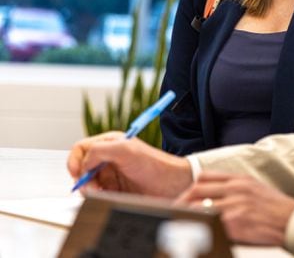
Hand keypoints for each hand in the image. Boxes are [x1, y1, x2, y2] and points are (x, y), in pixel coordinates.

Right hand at [67, 131, 192, 196]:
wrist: (172, 185)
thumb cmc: (154, 165)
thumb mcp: (126, 150)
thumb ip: (100, 150)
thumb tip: (84, 163)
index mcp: (110, 143)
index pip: (80, 149)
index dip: (75, 160)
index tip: (78, 173)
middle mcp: (108, 157)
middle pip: (80, 168)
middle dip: (82, 179)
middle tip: (92, 188)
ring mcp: (111, 174)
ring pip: (87, 183)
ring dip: (90, 190)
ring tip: (101, 193)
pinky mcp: (114, 190)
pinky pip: (97, 194)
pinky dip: (97, 197)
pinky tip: (107, 198)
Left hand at [176, 172, 293, 246]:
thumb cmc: (277, 210)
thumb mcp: (256, 190)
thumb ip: (235, 189)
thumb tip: (213, 197)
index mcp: (240, 179)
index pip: (205, 176)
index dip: (190, 188)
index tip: (182, 199)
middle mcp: (236, 188)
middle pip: (197, 190)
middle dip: (182, 202)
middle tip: (173, 213)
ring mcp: (236, 204)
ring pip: (199, 207)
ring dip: (186, 216)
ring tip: (178, 225)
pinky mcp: (237, 222)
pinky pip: (210, 224)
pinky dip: (199, 228)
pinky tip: (196, 233)